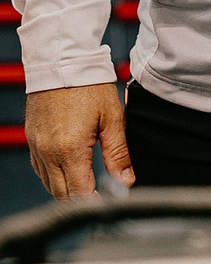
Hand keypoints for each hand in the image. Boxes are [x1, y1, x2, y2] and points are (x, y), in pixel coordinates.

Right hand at [25, 83, 134, 199]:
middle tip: (100, 196)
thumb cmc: (89, 84)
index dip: (95, 203)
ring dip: (66, 190)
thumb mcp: (112, 117)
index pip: (80, 193)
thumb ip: (118, 153)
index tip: (107, 201)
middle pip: (62, 195)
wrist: (62, 61)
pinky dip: (53, 176)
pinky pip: (40, 169)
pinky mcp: (32, 139)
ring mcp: (37, 147)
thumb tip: (126, 180)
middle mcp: (48, 152)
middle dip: (81, 200)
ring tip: (87, 185)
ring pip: (49, 185)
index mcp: (70, 149)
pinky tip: (68, 170)